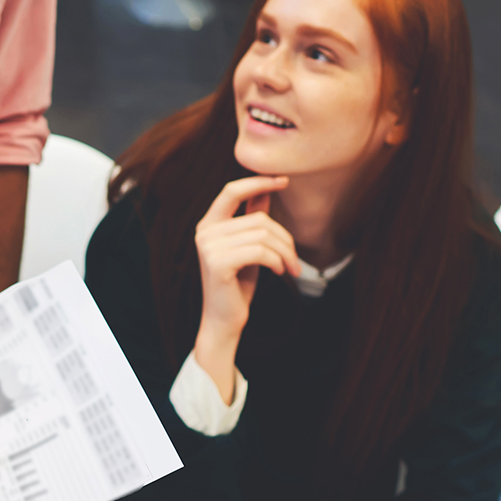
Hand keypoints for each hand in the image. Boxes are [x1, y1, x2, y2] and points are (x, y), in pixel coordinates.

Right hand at [192, 177, 296, 397]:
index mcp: (209, 224)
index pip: (232, 191)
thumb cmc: (237, 284)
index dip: (258, 182)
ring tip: (290, 268)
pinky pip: (260, 251)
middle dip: (284, 238)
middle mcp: (205, 232)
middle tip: (295, 259)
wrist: (225, 320)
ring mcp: (208, 247)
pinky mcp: (217, 263)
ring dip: (285, 253)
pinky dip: (277, 261)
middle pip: (258, 219)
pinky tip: (279, 272)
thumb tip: (265, 193)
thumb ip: (252, 220)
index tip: (283, 180)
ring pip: (262, 235)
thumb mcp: (249, 248)